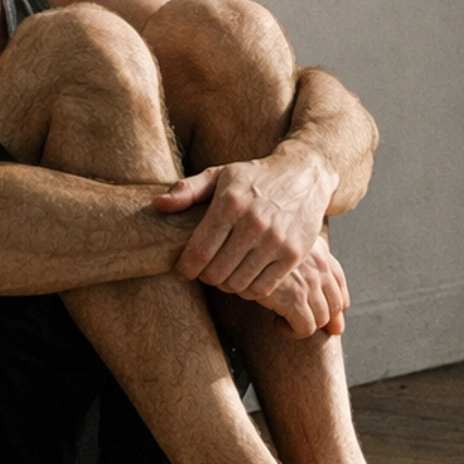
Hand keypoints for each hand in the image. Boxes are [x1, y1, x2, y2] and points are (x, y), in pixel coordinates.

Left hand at [153, 147, 334, 298]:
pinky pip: (262, 288)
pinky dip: (248, 289)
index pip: (199, 251)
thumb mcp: (220, 174)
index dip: (185, 268)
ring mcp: (276, 240)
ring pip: (238, 284)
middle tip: (205, 270)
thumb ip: (187, 190)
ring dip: (226, 284)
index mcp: (230, 203)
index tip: (183, 270)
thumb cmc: (255, 177)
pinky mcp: (293, 254)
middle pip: (216, 272)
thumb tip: (158, 205)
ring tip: (225, 272)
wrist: (305, 175)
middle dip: (205, 276)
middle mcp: (254, 222)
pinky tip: (245, 277)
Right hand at [247, 235, 349, 337]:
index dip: (334, 302)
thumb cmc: (255, 248)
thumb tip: (334, 319)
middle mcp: (319, 266)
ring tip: (283, 319)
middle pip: (336, 305)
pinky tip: (277, 322)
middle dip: (321, 317)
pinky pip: (306, 328)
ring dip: (304, 324)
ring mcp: (308, 283)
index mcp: (319, 251)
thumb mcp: (285, 246)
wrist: (235, 247)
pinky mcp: (293, 299)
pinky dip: (293, 332)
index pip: (339, 283)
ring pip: (321, 319)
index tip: (320, 311)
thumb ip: (307, 265)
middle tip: (298, 319)